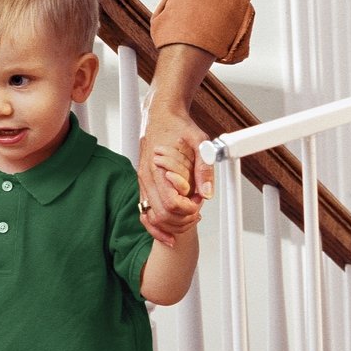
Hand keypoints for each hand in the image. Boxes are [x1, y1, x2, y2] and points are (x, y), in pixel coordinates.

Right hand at [137, 103, 205, 244]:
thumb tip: (207, 193)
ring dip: (172, 226)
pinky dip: (156, 228)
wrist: (162, 116)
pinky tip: (169, 235)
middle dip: (183, 219)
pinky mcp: (144, 187)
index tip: (199, 201)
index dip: (189, 208)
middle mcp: (147, 179)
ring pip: (152, 219)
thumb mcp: (200, 142)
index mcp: (159, 169)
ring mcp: (143, 184)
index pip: (172, 203)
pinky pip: (145, 214)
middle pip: (162, 215)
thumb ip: (204, 168)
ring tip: (189, 218)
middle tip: (197, 210)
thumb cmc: (179, 127)